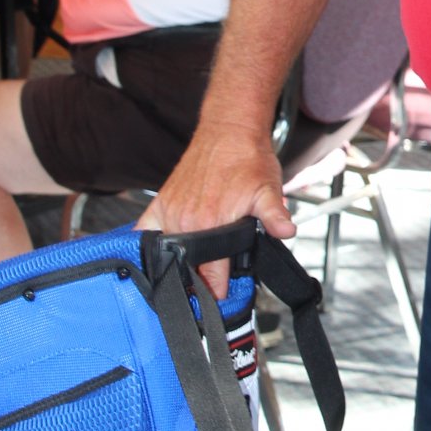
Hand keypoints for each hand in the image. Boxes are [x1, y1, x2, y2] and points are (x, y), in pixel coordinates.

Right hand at [137, 123, 295, 296]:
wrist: (230, 132)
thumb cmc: (249, 160)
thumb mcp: (269, 190)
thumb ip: (275, 216)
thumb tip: (286, 231)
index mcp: (211, 225)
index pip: (211, 275)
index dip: (220, 290)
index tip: (223, 299)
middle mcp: (186, 222)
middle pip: (189, 270)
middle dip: (200, 283)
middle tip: (212, 288)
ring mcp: (170, 213)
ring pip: (168, 256)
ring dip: (180, 268)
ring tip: (193, 274)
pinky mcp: (160, 204)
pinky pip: (144, 234)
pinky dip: (148, 247)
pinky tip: (158, 258)